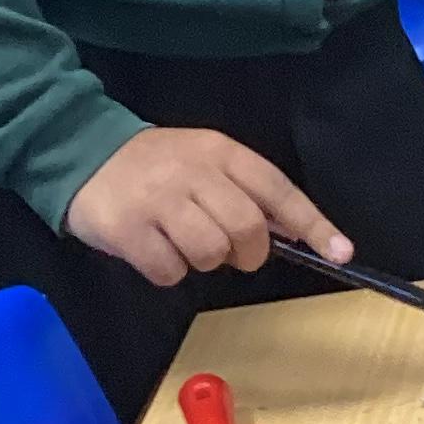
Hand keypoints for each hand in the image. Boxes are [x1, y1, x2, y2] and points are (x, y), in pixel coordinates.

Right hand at [65, 127, 350, 289]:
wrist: (82, 152)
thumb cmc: (155, 165)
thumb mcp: (204, 161)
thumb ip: (246, 190)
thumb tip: (293, 230)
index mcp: (220, 152)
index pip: (278, 189)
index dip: (313, 223)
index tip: (341, 252)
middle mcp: (193, 172)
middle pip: (247, 229)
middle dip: (248, 253)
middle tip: (230, 252)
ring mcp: (158, 200)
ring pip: (210, 253)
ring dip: (203, 262)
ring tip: (181, 243)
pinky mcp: (127, 229)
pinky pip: (169, 271)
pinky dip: (167, 271)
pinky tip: (152, 250)